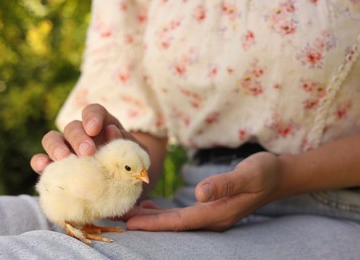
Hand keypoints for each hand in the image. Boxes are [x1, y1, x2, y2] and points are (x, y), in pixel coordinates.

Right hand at [30, 103, 134, 173]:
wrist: (124, 184)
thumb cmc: (130, 165)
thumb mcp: (134, 154)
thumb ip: (125, 143)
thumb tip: (111, 131)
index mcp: (103, 125)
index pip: (94, 111)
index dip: (91, 117)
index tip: (94, 128)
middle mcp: (82, 133)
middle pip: (73, 127)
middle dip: (78, 138)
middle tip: (86, 152)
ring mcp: (66, 148)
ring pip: (52, 138)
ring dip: (56, 147)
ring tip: (63, 159)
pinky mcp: (56, 166)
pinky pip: (42, 160)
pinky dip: (40, 162)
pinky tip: (43, 167)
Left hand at [124, 152, 280, 230]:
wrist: (278, 175)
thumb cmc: (264, 172)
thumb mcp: (248, 174)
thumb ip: (224, 184)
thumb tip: (200, 193)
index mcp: (217, 213)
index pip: (179, 222)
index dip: (154, 223)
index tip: (130, 223)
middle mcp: (211, 219)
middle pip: (173, 225)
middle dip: (146, 224)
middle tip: (118, 220)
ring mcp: (211, 215)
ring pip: (175, 221)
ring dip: (151, 218)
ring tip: (127, 215)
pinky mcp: (210, 207)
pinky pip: (181, 214)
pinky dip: (163, 212)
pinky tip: (149, 207)